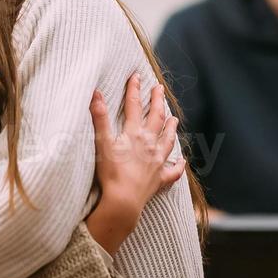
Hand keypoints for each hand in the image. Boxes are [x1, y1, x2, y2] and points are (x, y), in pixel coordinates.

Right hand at [85, 73, 185, 254]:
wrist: (123, 201)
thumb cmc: (111, 172)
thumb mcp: (102, 142)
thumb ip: (99, 117)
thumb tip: (95, 93)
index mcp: (135, 134)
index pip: (134, 106)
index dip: (134, 90)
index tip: (136, 76)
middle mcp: (150, 145)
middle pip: (157, 119)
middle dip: (158, 102)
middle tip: (160, 89)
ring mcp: (157, 162)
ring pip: (168, 141)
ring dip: (171, 128)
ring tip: (174, 119)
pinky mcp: (159, 179)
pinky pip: (173, 172)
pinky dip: (178, 166)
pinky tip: (183, 162)